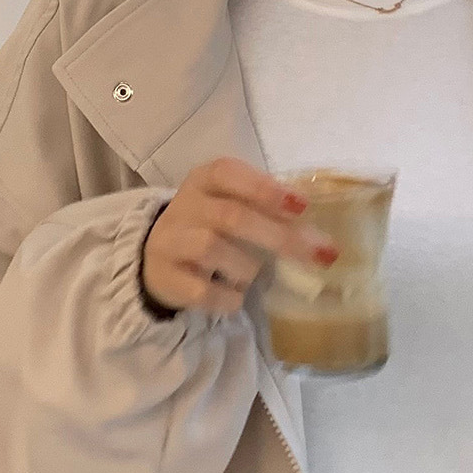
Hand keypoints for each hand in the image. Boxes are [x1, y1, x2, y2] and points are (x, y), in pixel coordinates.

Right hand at [141, 156, 339, 316]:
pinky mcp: (165, 278)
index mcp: (203, 181)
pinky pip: (200, 290)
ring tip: (252, 277)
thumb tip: (317, 236)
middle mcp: (184, 207)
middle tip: (316, 255)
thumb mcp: (229, 206)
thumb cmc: (207, 229)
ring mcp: (170, 242)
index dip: (265, 189)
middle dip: (278, 236)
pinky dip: (226, 298)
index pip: (228, 173)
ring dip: (245, 268)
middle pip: (231, 216)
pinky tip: (235, 299)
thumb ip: (265, 210)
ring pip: (211, 248)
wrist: (154, 260)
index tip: (302, 207)